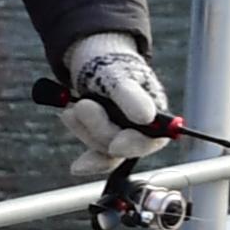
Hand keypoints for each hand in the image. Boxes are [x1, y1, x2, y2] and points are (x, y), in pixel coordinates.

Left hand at [58, 35, 174, 181]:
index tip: (116, 145)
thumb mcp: (121, 77)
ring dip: (85, 129)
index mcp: (158, 114)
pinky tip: (77, 163)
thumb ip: (132, 97)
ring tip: (72, 108)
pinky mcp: (104, 142)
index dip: (136, 144)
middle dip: (101, 128)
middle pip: (124, 146)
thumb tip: (147, 116)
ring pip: (104, 148)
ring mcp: (122, 137)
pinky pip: (95, 154)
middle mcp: (144, 130)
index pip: (153, 138)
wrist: (95, 65)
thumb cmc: (115, 68)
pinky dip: (85, 152)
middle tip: (83, 105)